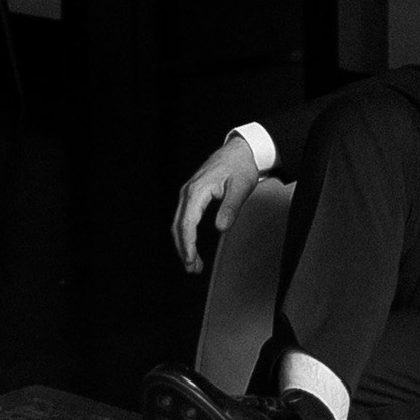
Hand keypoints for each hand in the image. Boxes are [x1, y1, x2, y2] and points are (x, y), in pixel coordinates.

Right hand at [171, 136, 260, 275]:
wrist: (239, 150)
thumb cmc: (240, 166)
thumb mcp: (241, 187)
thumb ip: (230, 208)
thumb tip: (221, 228)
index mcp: (197, 190)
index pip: (187, 223)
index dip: (188, 244)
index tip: (192, 260)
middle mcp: (188, 192)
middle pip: (178, 226)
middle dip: (184, 249)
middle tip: (192, 269)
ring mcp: (187, 193)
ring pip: (179, 223)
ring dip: (184, 244)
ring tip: (193, 264)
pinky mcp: (191, 195)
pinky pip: (183, 217)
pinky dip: (185, 234)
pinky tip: (192, 246)